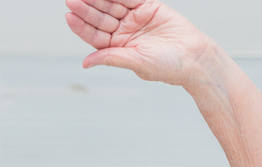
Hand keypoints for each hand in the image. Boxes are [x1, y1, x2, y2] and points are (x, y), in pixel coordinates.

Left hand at [65, 0, 210, 85]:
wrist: (193, 56)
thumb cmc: (166, 66)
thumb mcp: (135, 62)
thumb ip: (111, 57)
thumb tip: (86, 63)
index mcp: (118, 49)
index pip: (94, 36)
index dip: (81, 26)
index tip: (69, 15)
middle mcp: (124, 34)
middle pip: (100, 18)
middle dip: (86, 8)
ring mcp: (135, 19)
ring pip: (112, 5)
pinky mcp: (147, 7)